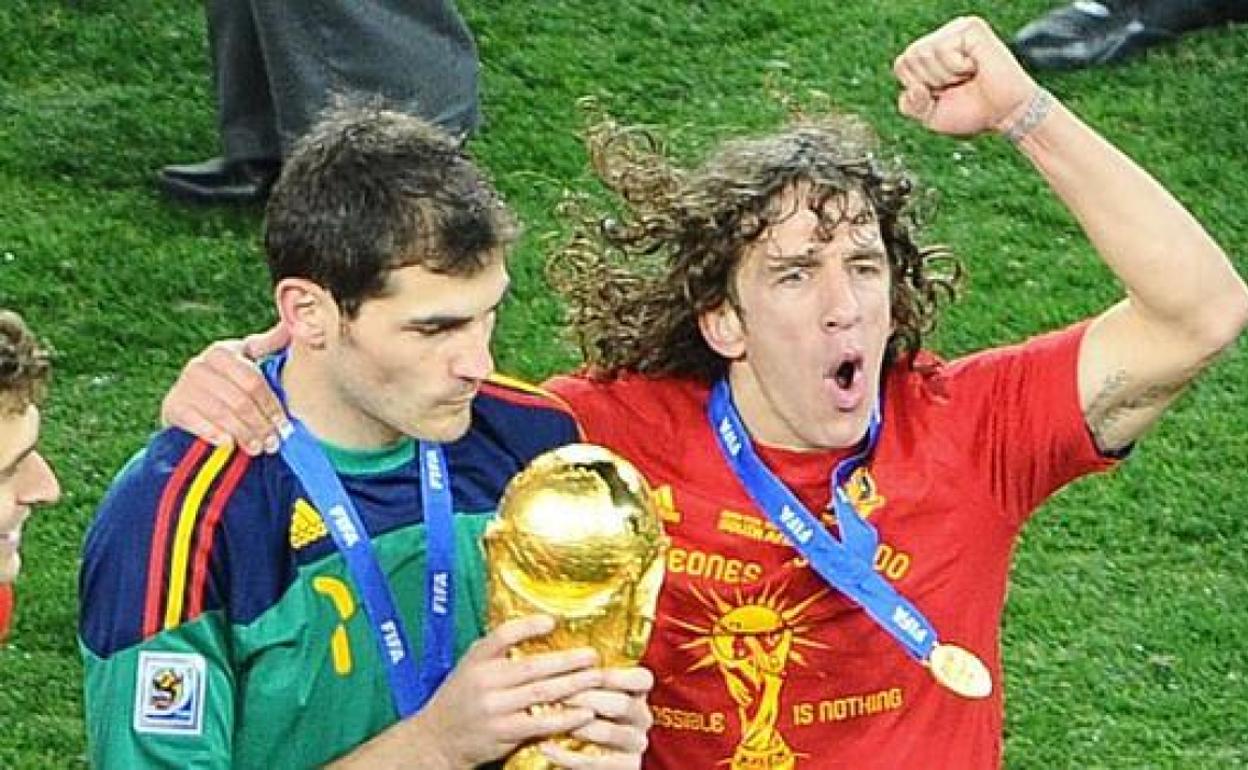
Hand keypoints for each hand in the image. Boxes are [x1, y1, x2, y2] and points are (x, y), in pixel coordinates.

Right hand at [160, 324, 289, 454]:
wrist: (187, 404)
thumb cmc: (227, 382)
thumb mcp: (246, 361)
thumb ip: (268, 345)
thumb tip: (294, 326)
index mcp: (222, 352)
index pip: (253, 380)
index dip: (271, 405)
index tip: (285, 425)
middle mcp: (200, 365)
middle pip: (240, 399)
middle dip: (260, 424)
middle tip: (274, 443)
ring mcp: (184, 386)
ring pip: (223, 414)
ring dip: (244, 434)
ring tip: (258, 448)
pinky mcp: (173, 406)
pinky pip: (198, 423)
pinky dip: (216, 434)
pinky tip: (230, 445)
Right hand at [411, 615, 609, 767]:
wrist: (435, 740)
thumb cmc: (460, 700)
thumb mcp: (470, 668)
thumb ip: (496, 653)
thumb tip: (537, 630)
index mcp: (477, 660)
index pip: (502, 636)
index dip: (528, 627)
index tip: (553, 621)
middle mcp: (485, 681)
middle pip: (533, 666)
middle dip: (567, 660)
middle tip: (592, 654)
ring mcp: (494, 707)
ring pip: (541, 692)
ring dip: (573, 684)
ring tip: (596, 677)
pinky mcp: (503, 732)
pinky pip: (540, 723)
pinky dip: (565, 717)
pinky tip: (584, 712)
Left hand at [541, 665, 653, 768]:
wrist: (585, 752)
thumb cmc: (581, 712)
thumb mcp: (590, 693)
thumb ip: (584, 679)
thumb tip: (558, 659)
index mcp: (638, 694)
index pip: (642, 679)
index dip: (615, 674)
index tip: (587, 669)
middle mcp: (642, 718)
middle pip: (623, 705)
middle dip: (588, 698)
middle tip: (559, 694)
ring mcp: (634, 744)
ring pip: (609, 733)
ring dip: (578, 726)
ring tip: (552, 719)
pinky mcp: (624, 768)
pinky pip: (594, 763)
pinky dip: (565, 755)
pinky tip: (543, 745)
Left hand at [893, 16, 1036, 136]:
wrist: (1005, 114)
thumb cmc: (972, 111)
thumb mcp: (930, 115)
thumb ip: (910, 105)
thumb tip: (914, 89)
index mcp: (930, 53)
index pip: (902, 65)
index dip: (917, 87)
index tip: (943, 92)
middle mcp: (943, 37)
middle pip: (910, 57)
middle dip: (931, 81)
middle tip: (958, 84)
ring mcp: (957, 30)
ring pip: (924, 52)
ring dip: (946, 75)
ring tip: (967, 76)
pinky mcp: (971, 28)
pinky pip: (944, 49)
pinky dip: (957, 67)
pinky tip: (975, 67)